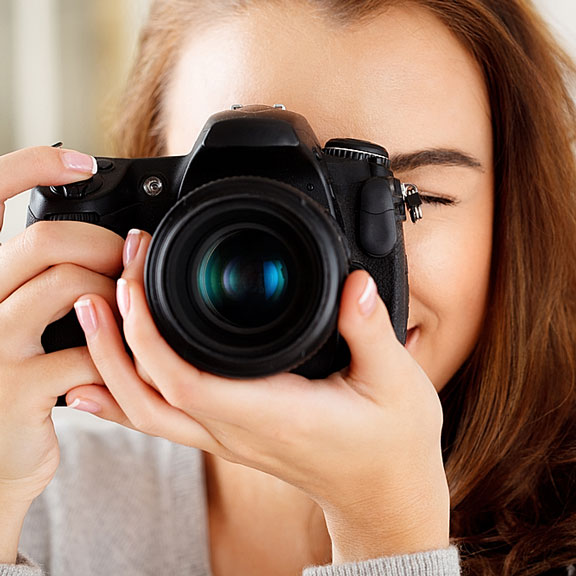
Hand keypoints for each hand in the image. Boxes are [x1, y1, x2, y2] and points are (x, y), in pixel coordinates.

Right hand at [0, 147, 123, 562]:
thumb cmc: (16, 381)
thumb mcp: (18, 324)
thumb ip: (42, 284)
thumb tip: (106, 248)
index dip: (28, 168)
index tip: (80, 161)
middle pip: (42, 240)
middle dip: (100, 244)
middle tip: (126, 260)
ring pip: (70, 288)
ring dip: (116, 296)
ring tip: (127, 311)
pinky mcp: (15, 390)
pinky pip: (88, 351)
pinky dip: (118, 352)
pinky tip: (121, 360)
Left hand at [71, 229, 449, 562]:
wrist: (382, 495)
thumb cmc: (390, 444)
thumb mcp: (397, 382)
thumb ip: (371, 329)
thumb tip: (353, 282)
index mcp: (275, 414)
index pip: (186, 382)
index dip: (148, 337)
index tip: (136, 284)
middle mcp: (239, 431)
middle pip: (147, 397)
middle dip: (115, 341)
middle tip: (102, 284)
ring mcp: (229, 437)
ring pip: (145, 412)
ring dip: (111, 363)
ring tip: (91, 313)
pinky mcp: (230, 435)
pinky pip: (161, 418)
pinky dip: (123, 395)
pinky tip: (99, 378)